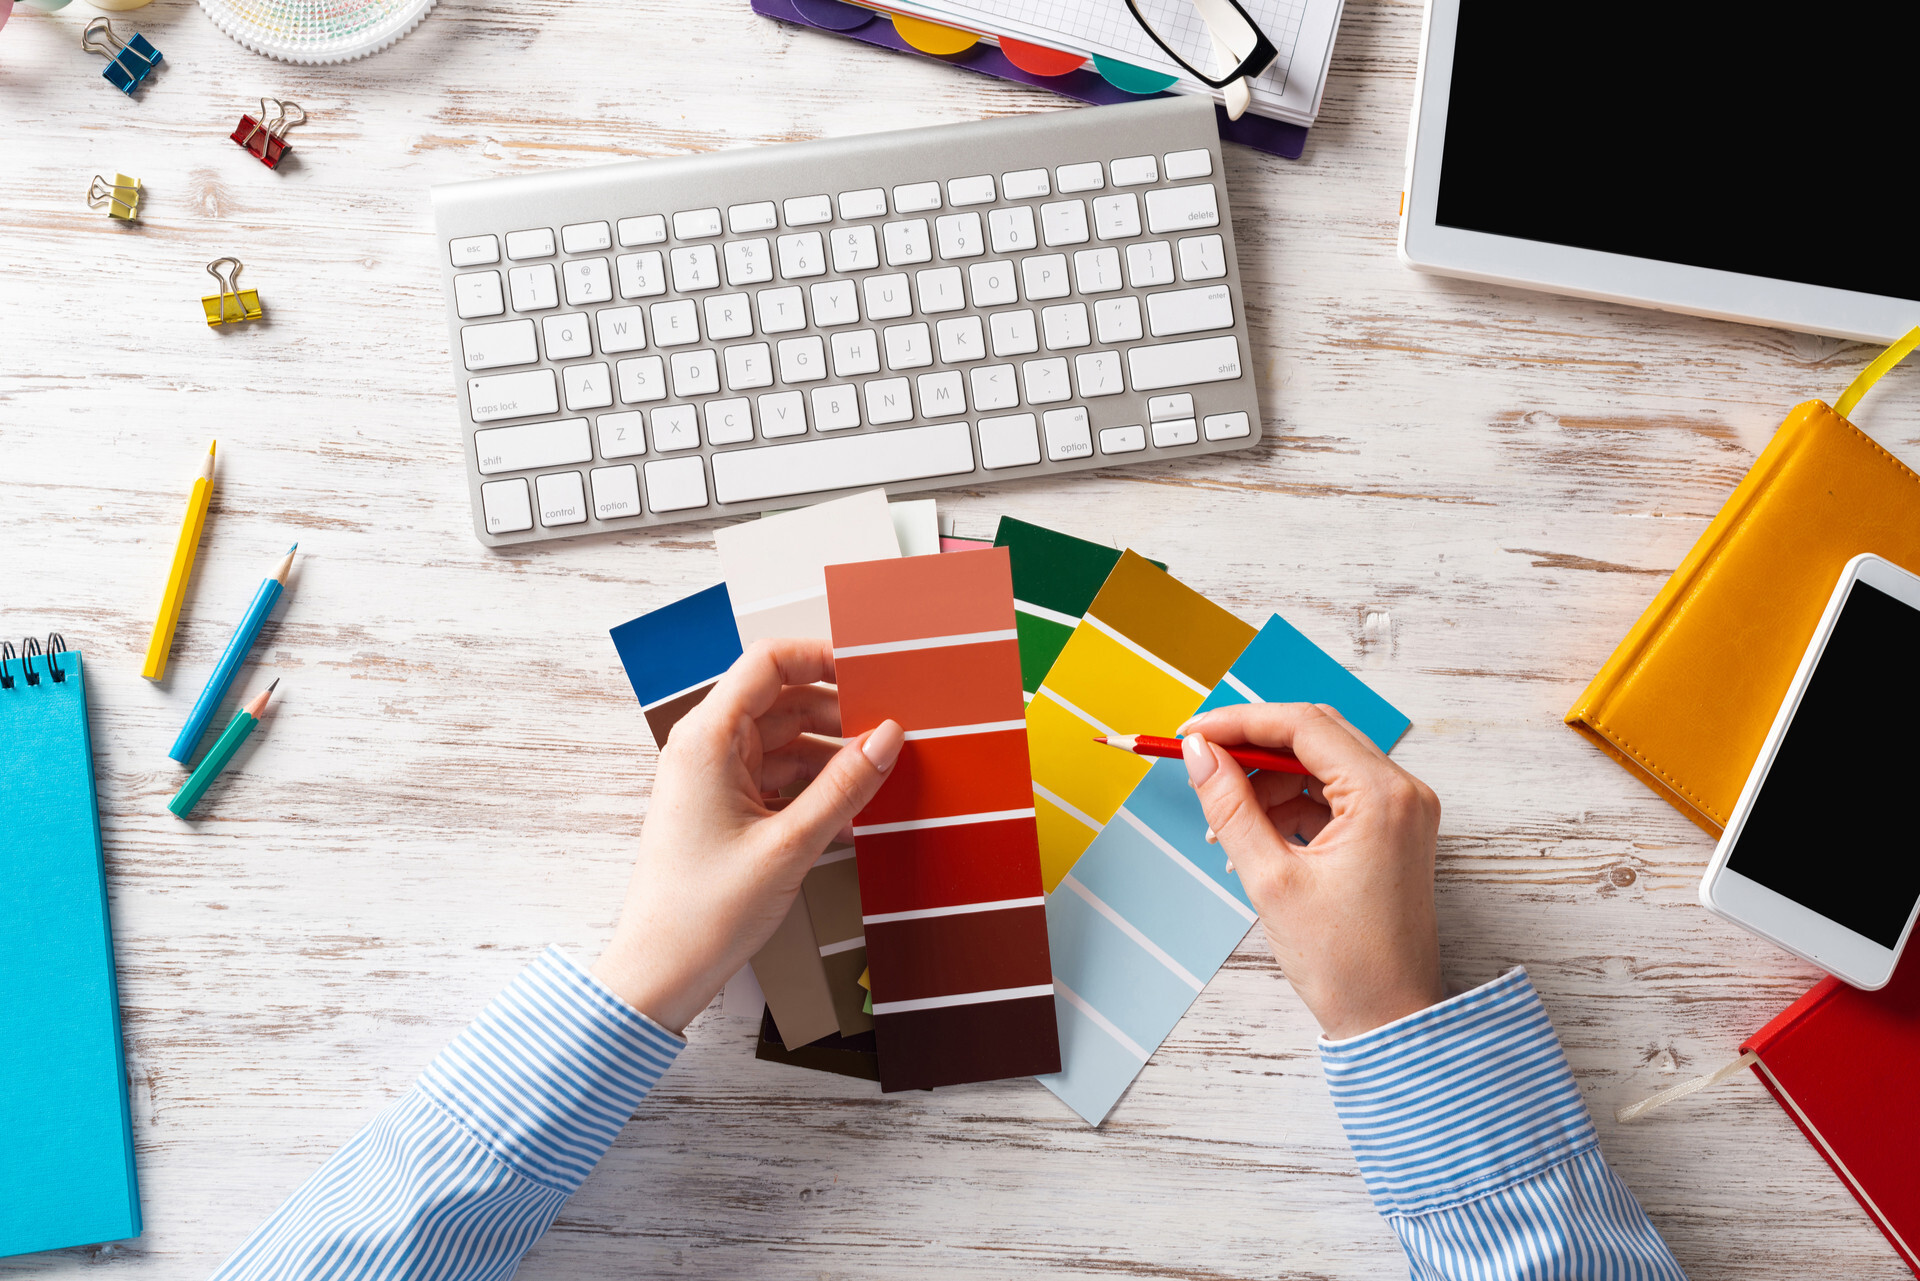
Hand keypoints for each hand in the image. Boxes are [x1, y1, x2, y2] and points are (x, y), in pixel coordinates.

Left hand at [591, 638, 902, 1032]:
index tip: (873, 671)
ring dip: (831, 754)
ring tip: (878, 776)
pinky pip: (778, 777)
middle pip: (783, 700)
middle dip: (839, 712)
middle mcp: (707, 748)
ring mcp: (714, 778)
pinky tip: (850, 811)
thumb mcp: (791, 844)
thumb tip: (889, 735)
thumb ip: (845, 785)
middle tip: (891, 732)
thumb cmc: (705, 911)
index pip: (769, 662)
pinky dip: (814, 787)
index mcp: (708, 738)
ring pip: (785, 741)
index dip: (823, 657)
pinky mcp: (724, 809)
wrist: (661, 972)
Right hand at [1179, 702, 1444, 1040]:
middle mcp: (1402, 792)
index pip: (1302, 726)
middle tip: (1199, 763)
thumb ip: (1231, 806)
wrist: (1390, 1022)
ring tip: (1223, 824)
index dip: (1238, 722)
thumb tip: (1199, 753)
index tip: (1190, 733)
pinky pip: (1332, 796)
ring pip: (1320, 765)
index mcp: (1383, 795)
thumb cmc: (1344, 963)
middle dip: (1251, 748)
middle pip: (1314, 736)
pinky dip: (1289, 807)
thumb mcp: (1270, 880)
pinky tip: (1254, 838)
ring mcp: (1401, 811)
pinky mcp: (1391, 832)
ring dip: (1267, 783)